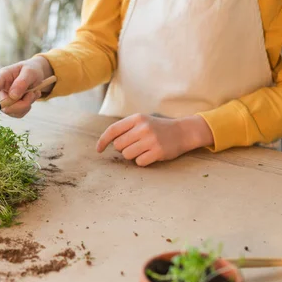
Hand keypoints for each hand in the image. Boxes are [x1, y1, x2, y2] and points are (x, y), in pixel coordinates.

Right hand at [0, 56, 53, 117]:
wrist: (37, 74)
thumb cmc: (32, 70)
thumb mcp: (30, 72)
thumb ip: (22, 82)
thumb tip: (12, 96)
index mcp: (3, 76)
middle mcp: (1, 89)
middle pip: (4, 104)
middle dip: (21, 103)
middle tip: (32, 94)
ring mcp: (5, 99)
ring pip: (12, 111)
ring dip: (26, 104)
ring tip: (32, 93)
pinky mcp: (11, 106)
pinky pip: (18, 114)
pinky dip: (27, 107)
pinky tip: (30, 97)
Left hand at [96, 114, 213, 165]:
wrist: (183, 132)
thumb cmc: (158, 128)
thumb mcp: (142, 121)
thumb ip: (126, 128)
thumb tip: (107, 143)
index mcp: (137, 118)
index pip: (113, 130)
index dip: (103, 141)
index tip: (99, 150)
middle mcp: (143, 128)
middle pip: (118, 145)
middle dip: (123, 148)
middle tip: (135, 145)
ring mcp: (151, 140)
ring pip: (127, 155)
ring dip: (132, 155)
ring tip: (143, 149)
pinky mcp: (158, 152)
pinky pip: (139, 162)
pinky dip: (142, 161)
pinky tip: (150, 155)